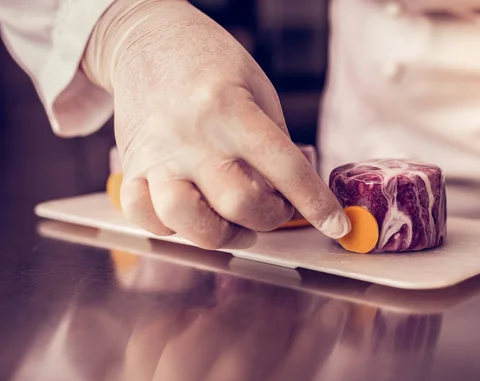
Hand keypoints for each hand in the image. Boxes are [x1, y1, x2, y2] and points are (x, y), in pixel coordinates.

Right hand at [83, 0, 349, 248]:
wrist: (147, 38)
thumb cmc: (211, 63)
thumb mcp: (258, 87)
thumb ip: (274, 140)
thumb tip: (292, 192)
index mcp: (232, 110)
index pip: (284, 168)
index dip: (315, 204)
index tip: (337, 225)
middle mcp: (194, 136)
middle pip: (237, 204)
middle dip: (267, 218)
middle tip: (272, 207)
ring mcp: (159, 154)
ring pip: (185, 220)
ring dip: (219, 233)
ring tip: (230, 221)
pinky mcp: (132, 165)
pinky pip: (142, 215)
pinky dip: (167, 226)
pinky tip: (188, 213)